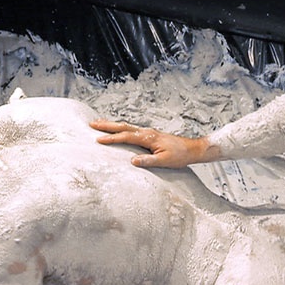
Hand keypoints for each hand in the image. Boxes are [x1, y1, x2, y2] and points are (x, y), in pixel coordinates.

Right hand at [90, 119, 212, 167]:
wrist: (192, 150)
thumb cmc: (179, 156)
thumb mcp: (164, 161)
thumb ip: (149, 161)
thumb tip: (132, 161)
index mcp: (149, 138)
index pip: (126, 137)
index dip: (112, 138)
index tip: (98, 139)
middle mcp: (147, 132)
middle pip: (123, 127)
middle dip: (107, 125)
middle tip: (91, 124)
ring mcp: (148, 132)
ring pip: (127, 126)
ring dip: (113, 125)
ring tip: (100, 123)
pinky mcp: (150, 135)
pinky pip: (132, 130)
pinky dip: (122, 128)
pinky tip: (119, 130)